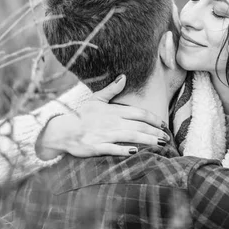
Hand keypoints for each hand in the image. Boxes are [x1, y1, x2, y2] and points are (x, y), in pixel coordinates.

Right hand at [36, 75, 168, 159]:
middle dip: (155, 131)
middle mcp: (111, 122)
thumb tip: (124, 77)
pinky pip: (113, 148)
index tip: (163, 125)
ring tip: (160, 144)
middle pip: (139, 125)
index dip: (153, 118)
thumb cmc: (81, 115)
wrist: (62, 130)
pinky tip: (136, 151)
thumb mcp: (96, 100)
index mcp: (113, 110)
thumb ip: (111, 89)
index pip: (139, 113)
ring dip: (147, 140)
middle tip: (167, 137)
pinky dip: (124, 149)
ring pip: (131, 136)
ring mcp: (104, 134)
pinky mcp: (96, 147)